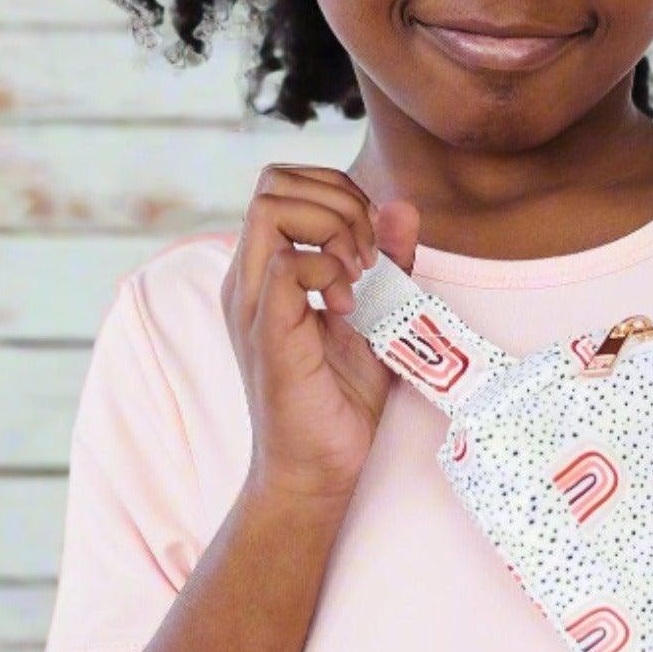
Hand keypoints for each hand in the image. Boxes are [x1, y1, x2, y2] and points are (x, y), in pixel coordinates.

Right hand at [221, 163, 420, 505]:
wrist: (317, 470)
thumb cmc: (340, 403)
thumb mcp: (377, 317)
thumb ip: (390, 262)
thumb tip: (402, 208)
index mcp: (268, 269)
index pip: (284, 183)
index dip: (337, 191)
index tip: (372, 243)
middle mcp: (250, 277)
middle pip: (273, 180)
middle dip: (338, 198)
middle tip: (369, 255)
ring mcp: (252, 301)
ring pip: (271, 206)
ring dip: (333, 226)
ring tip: (359, 275)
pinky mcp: (266, 331)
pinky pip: (286, 263)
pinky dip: (329, 270)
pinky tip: (347, 307)